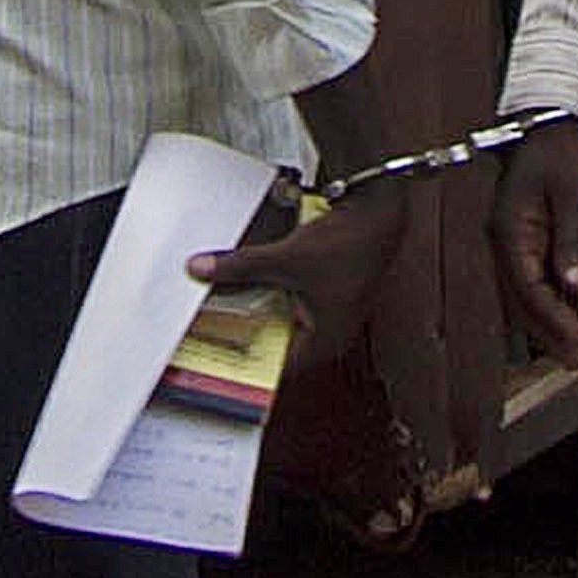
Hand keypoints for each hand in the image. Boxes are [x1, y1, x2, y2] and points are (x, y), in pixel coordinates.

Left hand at [197, 167, 494, 479]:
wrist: (375, 209)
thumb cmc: (352, 244)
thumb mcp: (285, 259)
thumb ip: (240, 267)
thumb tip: (203, 270)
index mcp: (325, 340)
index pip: (274, 368)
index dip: (241, 364)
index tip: (212, 360)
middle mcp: (325, 331)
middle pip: (272, 343)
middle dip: (240, 335)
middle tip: (207, 334)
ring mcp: (322, 310)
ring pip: (274, 319)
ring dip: (249, 312)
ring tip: (216, 310)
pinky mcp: (318, 288)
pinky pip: (280, 299)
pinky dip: (261, 293)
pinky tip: (240, 285)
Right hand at [483, 114, 577, 368]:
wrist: (554, 125)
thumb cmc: (561, 154)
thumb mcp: (574, 196)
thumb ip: (573, 243)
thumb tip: (575, 286)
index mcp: (508, 230)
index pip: (527, 290)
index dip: (554, 319)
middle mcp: (501, 241)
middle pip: (519, 301)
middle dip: (547, 333)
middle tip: (575, 360)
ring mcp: (508, 243)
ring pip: (520, 296)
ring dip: (543, 324)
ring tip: (570, 350)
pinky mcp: (520, 242)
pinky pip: (527, 281)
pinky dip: (544, 303)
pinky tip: (564, 318)